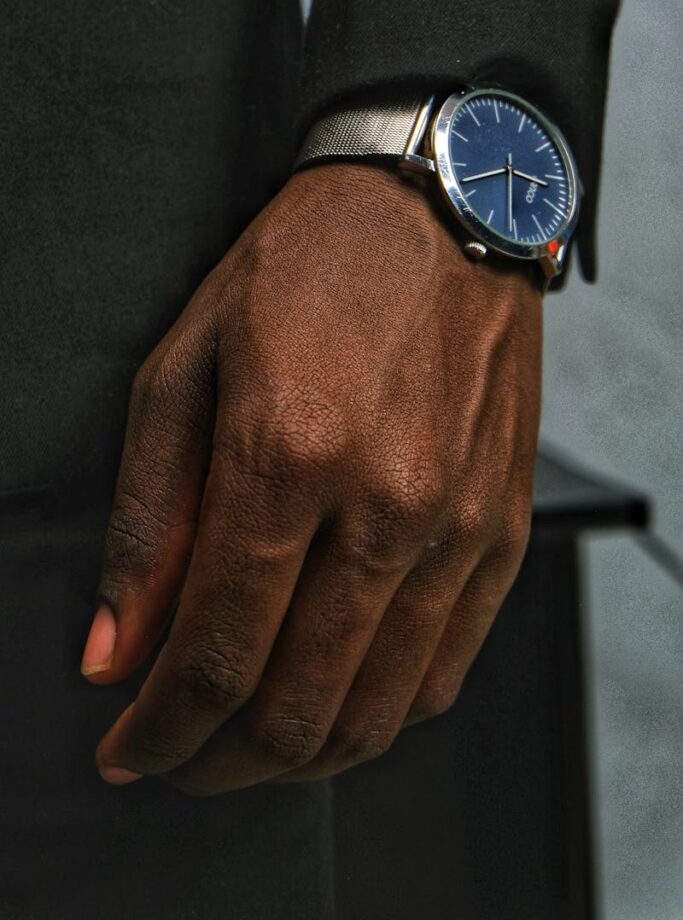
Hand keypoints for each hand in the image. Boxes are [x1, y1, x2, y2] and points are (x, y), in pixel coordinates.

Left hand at [81, 163, 541, 794]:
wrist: (439, 215)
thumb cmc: (305, 272)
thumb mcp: (186, 367)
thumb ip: (148, 520)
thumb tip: (115, 651)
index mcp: (290, 453)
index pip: (217, 651)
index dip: (161, 727)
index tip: (127, 747)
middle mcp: (388, 503)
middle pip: (298, 706)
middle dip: (218, 762)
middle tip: (177, 757)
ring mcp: (459, 524)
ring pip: (377, 711)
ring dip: (298, 757)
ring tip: (246, 745)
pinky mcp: (503, 529)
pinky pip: (445, 668)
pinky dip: (381, 714)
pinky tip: (333, 701)